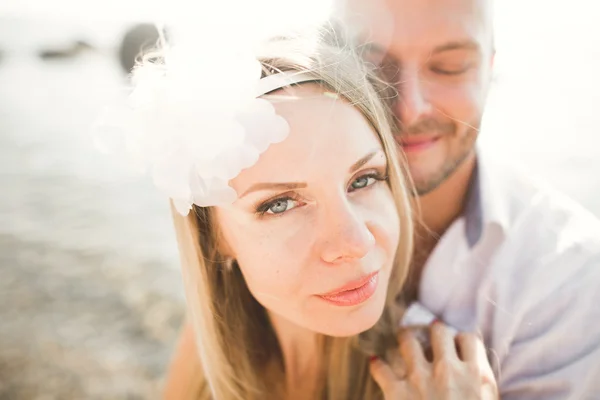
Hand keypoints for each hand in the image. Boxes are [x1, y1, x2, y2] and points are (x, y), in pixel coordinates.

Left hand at [370, 322, 497, 398]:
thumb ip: (484, 385)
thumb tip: (477, 369)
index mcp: (474, 375)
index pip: (468, 339)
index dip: (461, 338)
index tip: (457, 342)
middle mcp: (446, 370)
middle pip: (438, 332)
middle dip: (434, 329)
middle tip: (430, 331)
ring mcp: (419, 378)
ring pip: (407, 340)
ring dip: (405, 337)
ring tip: (403, 336)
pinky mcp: (396, 391)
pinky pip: (381, 368)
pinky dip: (377, 365)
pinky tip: (375, 361)